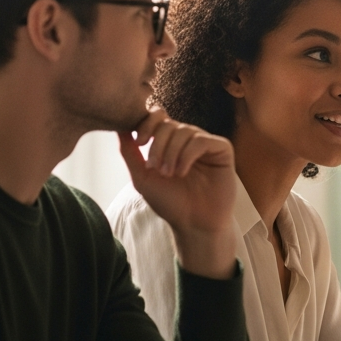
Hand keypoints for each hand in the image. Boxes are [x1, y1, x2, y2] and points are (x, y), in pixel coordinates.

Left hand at [119, 108, 236, 278]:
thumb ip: (129, 152)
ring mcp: (206, 144)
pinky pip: (202, 141)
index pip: (158, 117)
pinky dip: (188, 155)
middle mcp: (188, 140)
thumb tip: (118, 128)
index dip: (147, 123)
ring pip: (185, 131)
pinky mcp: (222, 150)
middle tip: (156, 168)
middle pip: (169, 124)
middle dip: (158, 145)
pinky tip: (183, 171)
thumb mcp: (142, 177)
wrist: (194, 223)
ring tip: (170, 174)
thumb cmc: (170, 202)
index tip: (140, 142)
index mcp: (170, 142)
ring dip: (172, 153)